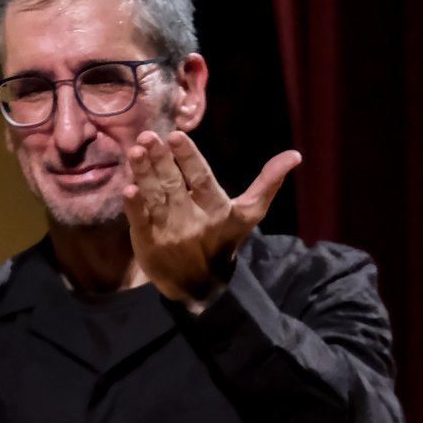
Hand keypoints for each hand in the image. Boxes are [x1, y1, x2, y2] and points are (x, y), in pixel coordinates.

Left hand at [122, 130, 299, 308]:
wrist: (198, 286)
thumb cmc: (221, 240)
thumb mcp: (247, 215)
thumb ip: (267, 184)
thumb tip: (295, 155)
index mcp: (216, 208)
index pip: (201, 178)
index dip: (188, 157)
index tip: (175, 135)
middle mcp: (192, 219)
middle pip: (174, 184)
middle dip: (161, 160)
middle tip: (148, 137)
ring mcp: (168, 231)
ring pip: (154, 197)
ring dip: (144, 174)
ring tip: (136, 152)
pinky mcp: (148, 242)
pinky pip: (140, 222)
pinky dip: (134, 206)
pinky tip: (127, 188)